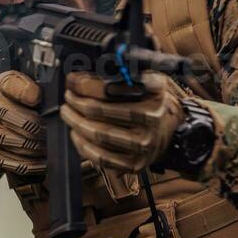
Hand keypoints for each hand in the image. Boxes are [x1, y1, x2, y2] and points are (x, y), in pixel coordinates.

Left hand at [60, 71, 185, 173]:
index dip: (84, 84)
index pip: (108, 88)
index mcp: (152, 95)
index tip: (73, 80)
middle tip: (69, 96)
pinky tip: (76, 133)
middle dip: (76, 101)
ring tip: (68, 112)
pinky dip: (82, 145)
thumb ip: (122, 74)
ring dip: (75, 122)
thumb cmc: (151, 103)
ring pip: (97, 133)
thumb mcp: (146, 80)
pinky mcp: (134, 163)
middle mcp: (150, 120)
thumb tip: (85, 74)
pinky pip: (100, 156)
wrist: (169, 131)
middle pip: (98, 110)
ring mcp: (143, 145)